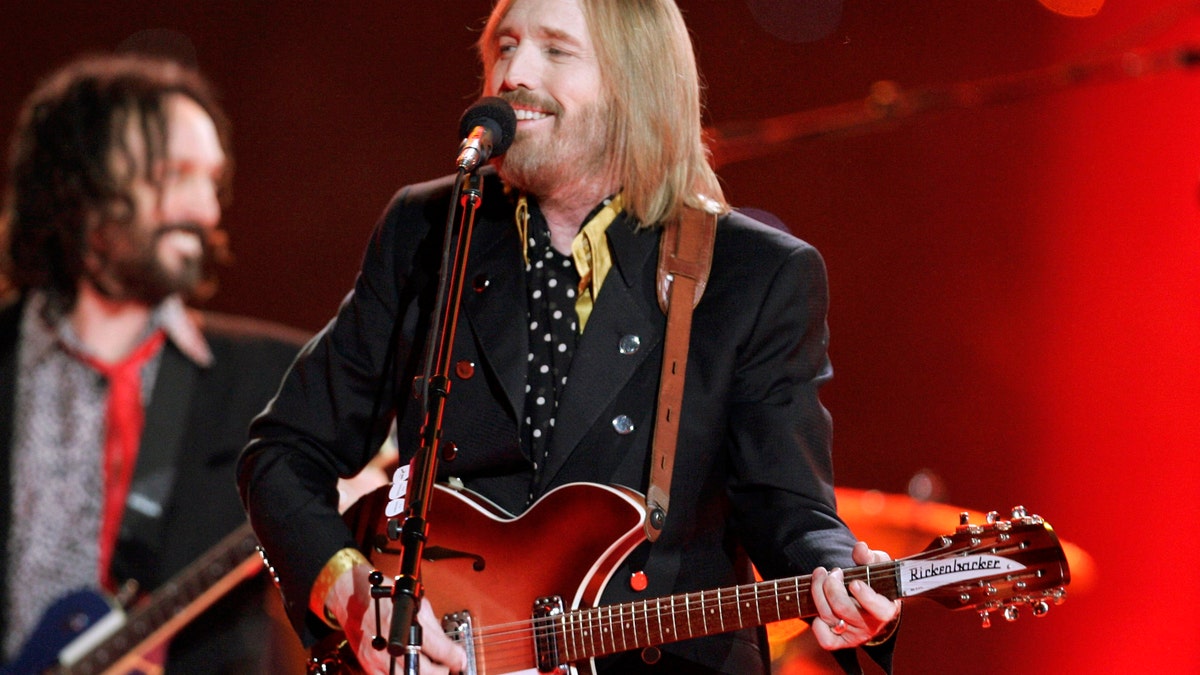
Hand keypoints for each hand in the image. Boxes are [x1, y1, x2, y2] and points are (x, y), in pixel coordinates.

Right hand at [328, 564, 467, 673]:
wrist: (354, 598)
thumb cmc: (385, 596)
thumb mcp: (418, 603)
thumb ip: (434, 627)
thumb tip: (450, 647)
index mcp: (407, 625)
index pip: (439, 650)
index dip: (454, 658)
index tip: (460, 660)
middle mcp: (392, 644)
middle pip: (426, 671)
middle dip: (441, 671)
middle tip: (447, 666)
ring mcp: (379, 659)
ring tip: (431, 668)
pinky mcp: (369, 666)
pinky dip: (406, 674)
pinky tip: (411, 668)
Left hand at [810, 541, 901, 649]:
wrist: (870, 603)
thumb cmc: (875, 582)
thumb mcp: (877, 566)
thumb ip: (869, 556)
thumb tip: (860, 548)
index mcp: (886, 609)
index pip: (879, 610)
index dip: (865, 597)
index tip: (854, 582)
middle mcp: (871, 626)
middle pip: (843, 608)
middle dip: (831, 586)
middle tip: (832, 572)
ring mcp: (855, 636)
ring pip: (829, 618)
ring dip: (818, 593)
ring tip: (820, 575)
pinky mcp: (841, 642)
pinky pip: (827, 641)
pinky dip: (818, 626)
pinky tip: (819, 608)